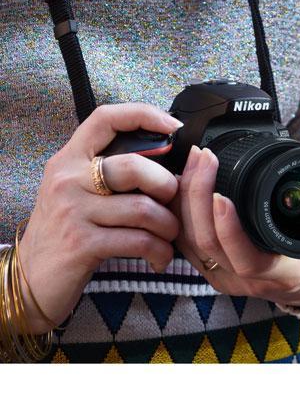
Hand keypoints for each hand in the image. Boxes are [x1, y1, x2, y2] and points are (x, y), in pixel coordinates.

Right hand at [16, 103, 181, 332]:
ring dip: (169, 226)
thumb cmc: (66, 232)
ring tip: (168, 237)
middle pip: (135, 167)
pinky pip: (140, 241)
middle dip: (167, 186)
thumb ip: (109, 171)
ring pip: (144, 208)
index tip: (173, 126)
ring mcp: (73, 212)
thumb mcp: (77, 192)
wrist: (31, 279)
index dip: (144, 115)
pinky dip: (160, 251)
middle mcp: (67, 180)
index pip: (105, 119)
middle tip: (173, 205)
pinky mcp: (82, 245)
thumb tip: (165, 157)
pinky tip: (159, 258)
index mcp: (69, 160)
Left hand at [173, 143, 299, 306]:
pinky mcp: (215, 270)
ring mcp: (229, 278)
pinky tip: (184, 182)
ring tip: (194, 161)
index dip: (229, 230)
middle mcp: (251, 280)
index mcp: (284, 273)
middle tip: (205, 157)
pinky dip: (181, 212)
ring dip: (186, 200)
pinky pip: (187, 244)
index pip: (247, 260)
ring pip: (191, 244)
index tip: (222, 194)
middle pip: (208, 245)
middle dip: (198, 196)